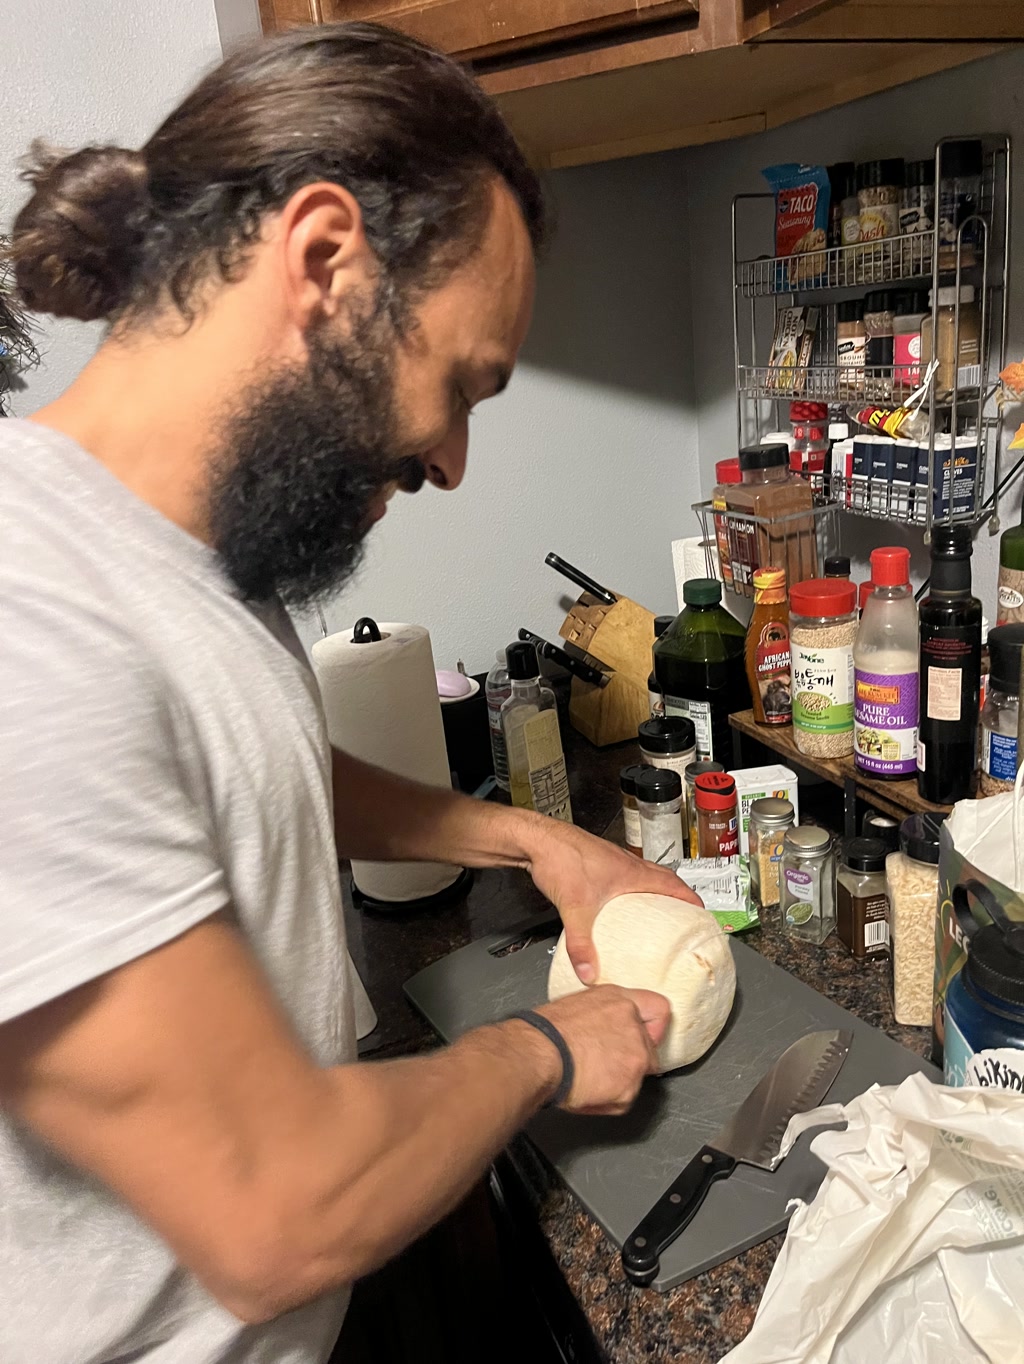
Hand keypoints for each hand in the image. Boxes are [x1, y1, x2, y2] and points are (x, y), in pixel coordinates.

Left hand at [523, 818, 702, 984]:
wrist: (538, 839)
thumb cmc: (560, 858)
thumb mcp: (576, 908)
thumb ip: (582, 945)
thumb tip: (590, 972)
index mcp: (633, 872)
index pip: (675, 884)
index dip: (692, 900)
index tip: (703, 914)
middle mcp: (626, 864)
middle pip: (663, 880)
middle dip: (677, 899)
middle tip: (683, 918)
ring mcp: (612, 861)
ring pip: (644, 877)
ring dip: (654, 893)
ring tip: (655, 915)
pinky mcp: (596, 862)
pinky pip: (625, 877)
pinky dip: (631, 891)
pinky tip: (617, 907)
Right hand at [534, 985, 669, 1114]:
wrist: (539, 1054)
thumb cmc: (544, 1032)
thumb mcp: (576, 1006)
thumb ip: (600, 1015)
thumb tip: (600, 1029)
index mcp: (619, 1000)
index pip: (657, 1008)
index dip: (652, 1026)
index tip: (646, 1035)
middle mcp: (633, 1025)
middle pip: (648, 1049)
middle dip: (629, 1060)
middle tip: (605, 1065)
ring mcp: (636, 1054)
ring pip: (636, 1076)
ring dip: (618, 1082)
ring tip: (590, 1080)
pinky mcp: (630, 1084)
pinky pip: (623, 1100)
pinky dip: (607, 1102)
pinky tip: (587, 1092)